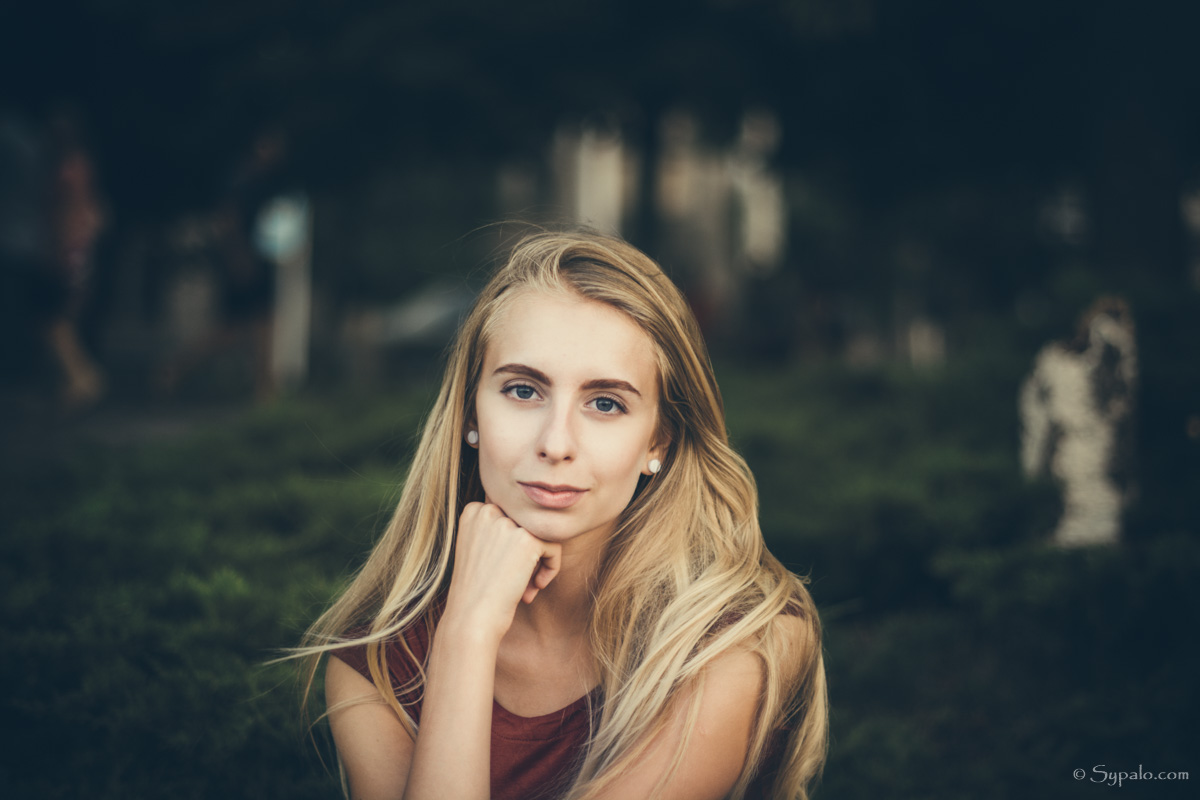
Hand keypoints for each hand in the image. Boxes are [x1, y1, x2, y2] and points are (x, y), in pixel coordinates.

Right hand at [442, 502, 561, 638]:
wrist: (472, 618)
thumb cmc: (476, 591)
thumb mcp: (478, 550)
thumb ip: (498, 529)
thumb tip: (531, 523)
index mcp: (473, 511)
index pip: (511, 515)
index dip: (513, 543)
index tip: (505, 568)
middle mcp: (488, 511)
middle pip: (527, 524)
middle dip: (528, 552)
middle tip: (519, 581)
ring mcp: (507, 523)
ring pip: (542, 534)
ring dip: (539, 562)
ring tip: (528, 586)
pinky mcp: (527, 540)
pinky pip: (554, 547)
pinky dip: (551, 568)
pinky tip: (537, 587)